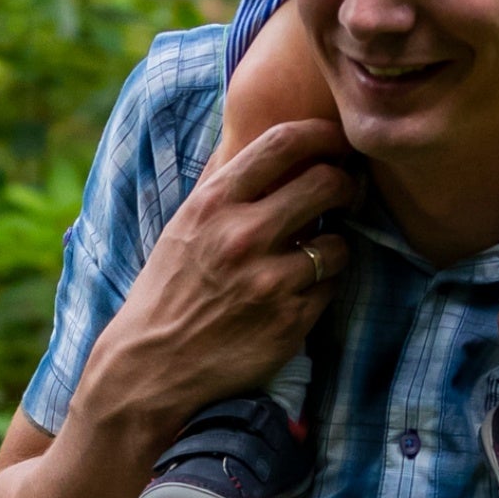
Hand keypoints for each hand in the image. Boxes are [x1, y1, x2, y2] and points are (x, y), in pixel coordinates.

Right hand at [79, 120, 359, 430]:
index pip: (282, 143)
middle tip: (344, 193)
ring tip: (315, 252)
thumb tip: (262, 140)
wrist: (153, 363)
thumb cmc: (170, 288)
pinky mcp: (290, 320)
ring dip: (335, 244)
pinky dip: (322, 284)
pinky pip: (331, 286)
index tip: (334, 140)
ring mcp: (270, 280)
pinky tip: (299, 289)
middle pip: (326, 183)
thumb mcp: (185, 225)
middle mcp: (243, 236)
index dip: (321, 134)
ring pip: (339, 242)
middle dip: (345, 184)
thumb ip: (225, 185)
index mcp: (214, 204)